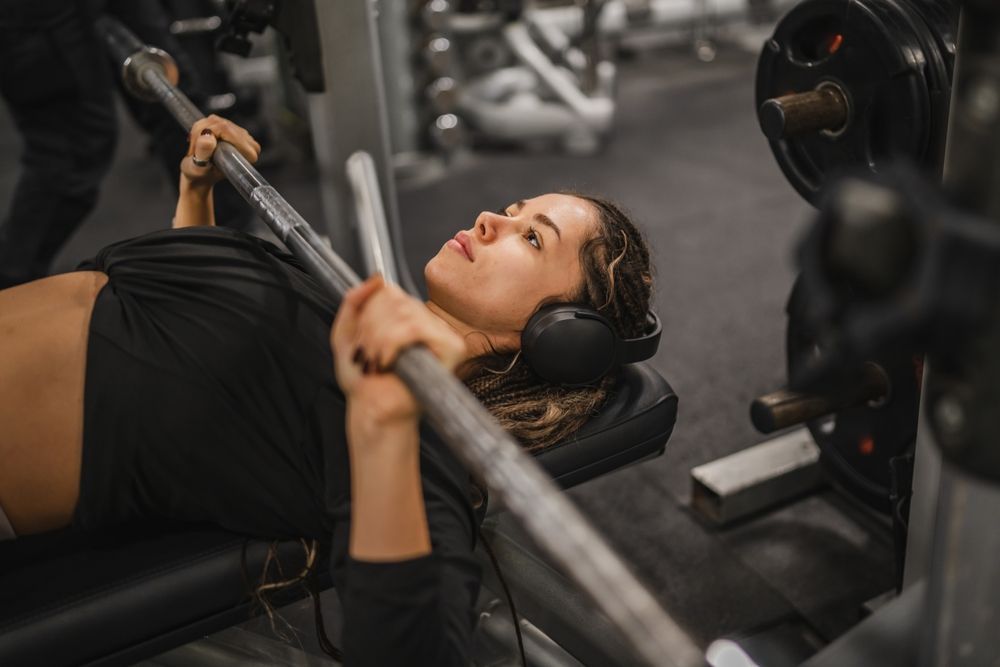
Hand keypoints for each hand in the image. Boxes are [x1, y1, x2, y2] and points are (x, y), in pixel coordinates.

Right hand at [179, 115, 260, 191]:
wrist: (200, 177)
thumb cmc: (200, 176)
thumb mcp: (198, 169)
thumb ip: (203, 153)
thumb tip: (207, 136)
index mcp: (248, 155)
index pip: (226, 129)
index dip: (207, 133)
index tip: (198, 149)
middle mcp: (249, 145)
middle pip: (220, 124)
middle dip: (201, 132)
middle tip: (194, 150)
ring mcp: (242, 136)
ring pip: (215, 120)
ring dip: (199, 131)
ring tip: (196, 149)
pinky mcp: (233, 129)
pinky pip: (213, 119)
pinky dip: (201, 128)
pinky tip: (201, 142)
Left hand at [331, 276, 466, 427]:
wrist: (372, 410)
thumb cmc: (363, 381)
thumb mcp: (345, 334)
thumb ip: (354, 301)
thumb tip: (377, 277)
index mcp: (406, 316)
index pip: (388, 290)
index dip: (368, 315)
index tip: (363, 342)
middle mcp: (427, 321)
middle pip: (394, 299)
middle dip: (371, 329)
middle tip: (369, 356)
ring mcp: (442, 334)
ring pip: (404, 313)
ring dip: (379, 340)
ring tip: (377, 362)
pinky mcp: (452, 349)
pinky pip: (415, 327)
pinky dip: (393, 344)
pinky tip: (389, 362)